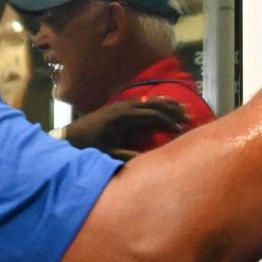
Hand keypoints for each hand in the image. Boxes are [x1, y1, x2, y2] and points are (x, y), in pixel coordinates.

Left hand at [62, 99, 189, 154]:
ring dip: (168, 104)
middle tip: (190, 117)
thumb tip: (147, 161)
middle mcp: (124, 106)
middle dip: (173, 111)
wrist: (71, 136)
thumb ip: (127, 156)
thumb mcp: (108, 154)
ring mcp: (122, 104)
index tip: (182, 129)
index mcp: (123, 117)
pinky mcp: (120, 106)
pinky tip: (167, 103)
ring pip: (150, 100)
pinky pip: (143, 101)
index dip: (168, 122)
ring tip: (185, 108)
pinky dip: (157, 102)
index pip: (152, 116)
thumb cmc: (90, 147)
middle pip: (155, 105)